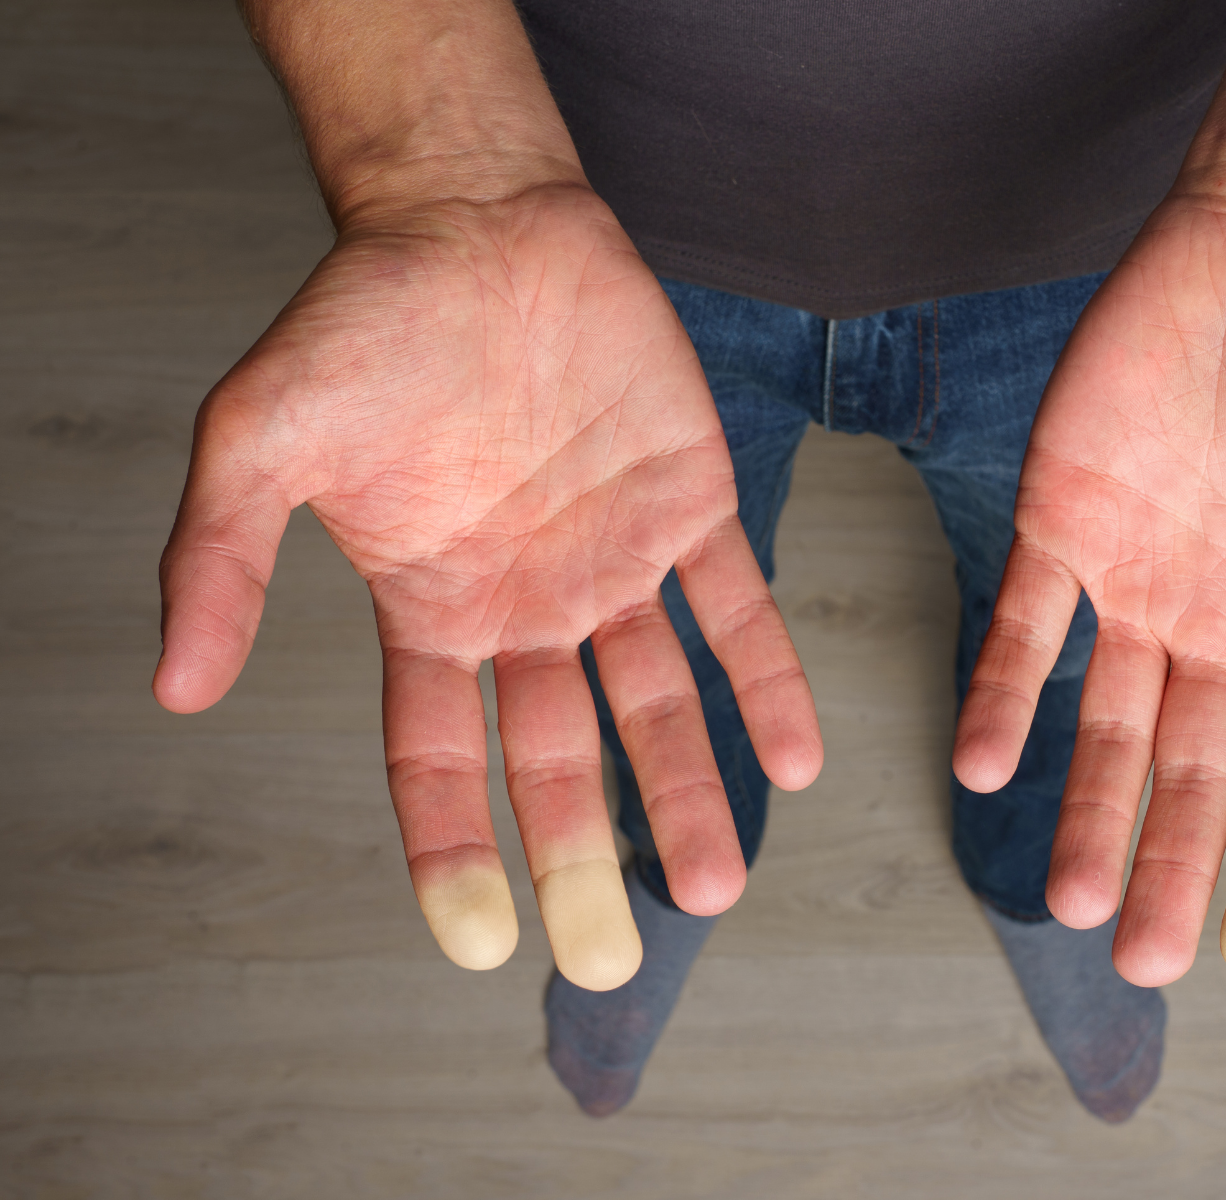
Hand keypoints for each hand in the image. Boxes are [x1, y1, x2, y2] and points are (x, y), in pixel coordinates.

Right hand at [154, 185, 821, 987]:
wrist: (477, 224)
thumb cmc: (362, 322)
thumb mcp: (262, 439)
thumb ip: (223, 559)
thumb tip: (172, 688)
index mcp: (429, 611)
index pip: (438, 761)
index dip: (455, 853)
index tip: (480, 943)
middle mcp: (527, 608)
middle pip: (558, 759)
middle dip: (585, 856)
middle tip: (615, 958)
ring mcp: (613, 564)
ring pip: (656, 703)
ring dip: (686, 792)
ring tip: (715, 885)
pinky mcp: (690, 507)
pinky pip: (738, 611)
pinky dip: (765, 683)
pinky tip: (793, 759)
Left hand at [953, 202, 1225, 984]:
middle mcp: (1222, 618)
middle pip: (1195, 769)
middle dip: (1169, 862)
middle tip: (1142, 959)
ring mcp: (1140, 576)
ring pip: (1107, 720)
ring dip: (1085, 807)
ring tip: (1064, 901)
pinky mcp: (1065, 521)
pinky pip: (1024, 626)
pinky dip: (1002, 693)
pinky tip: (978, 764)